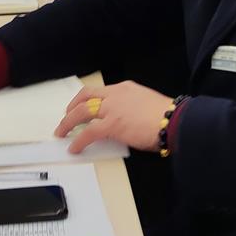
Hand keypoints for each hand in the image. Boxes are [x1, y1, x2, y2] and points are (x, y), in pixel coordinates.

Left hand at [54, 82, 175, 153]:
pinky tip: (74, 147)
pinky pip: (88, 132)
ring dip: (68, 122)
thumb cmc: (166, 116)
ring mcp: (112, 108)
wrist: (173, 120)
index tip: (82, 107)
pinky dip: (78, 140)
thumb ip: (132, 108)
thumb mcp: (146, 103)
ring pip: (82, 111)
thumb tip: (126, 121)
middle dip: (72, 107)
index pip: (100, 91)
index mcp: (125, 88)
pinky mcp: (111, 124)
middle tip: (65, 118)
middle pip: (86, 97)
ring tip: (61, 132)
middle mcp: (115, 94)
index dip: (87, 99)